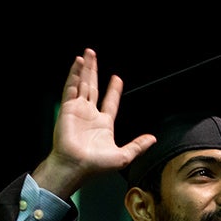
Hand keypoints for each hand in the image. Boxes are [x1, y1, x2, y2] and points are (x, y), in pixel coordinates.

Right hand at [31, 49, 156, 197]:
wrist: (75, 167)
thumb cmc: (95, 166)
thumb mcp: (124, 156)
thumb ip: (138, 145)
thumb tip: (153, 139)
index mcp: (103, 125)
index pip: (110, 102)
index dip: (114, 90)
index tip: (117, 78)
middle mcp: (89, 115)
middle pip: (93, 87)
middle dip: (94, 71)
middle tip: (95, 56)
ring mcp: (78, 110)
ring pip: (82, 84)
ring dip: (85, 68)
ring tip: (88, 54)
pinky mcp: (67, 108)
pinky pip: (71, 88)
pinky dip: (74, 75)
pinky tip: (77, 63)